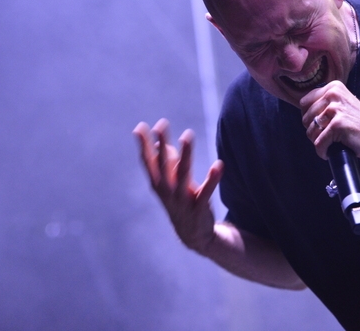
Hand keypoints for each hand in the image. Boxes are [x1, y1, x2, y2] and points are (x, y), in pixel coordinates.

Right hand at [133, 118, 223, 252]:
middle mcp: (167, 191)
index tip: (140, 126)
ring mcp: (182, 200)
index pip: (148, 162)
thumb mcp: (170, 183)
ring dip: (185, 155)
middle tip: (161, 124)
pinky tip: (218, 165)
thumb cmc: (180, 202)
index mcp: (158, 184)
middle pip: (163, 165)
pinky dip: (212, 179)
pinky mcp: (199, 208)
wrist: (192, 235)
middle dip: (161, 144)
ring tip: (187, 135)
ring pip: (183, 174)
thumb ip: (166, 162)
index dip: (144, 145)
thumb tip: (159, 142)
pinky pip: (206, 192)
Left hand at [300, 81, 359, 166]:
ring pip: (310, 132)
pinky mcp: (337, 125)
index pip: (304, 102)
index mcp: (333, 87)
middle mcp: (333, 94)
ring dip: (318, 142)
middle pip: (305, 118)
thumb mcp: (343, 103)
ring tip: (331, 143)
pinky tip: (331, 151)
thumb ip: (325, 101)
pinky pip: (319, 144)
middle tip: (327, 137)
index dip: (309, 117)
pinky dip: (323, 152)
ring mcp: (335, 109)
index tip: (321, 125)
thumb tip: (302, 109)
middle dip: (313, 131)